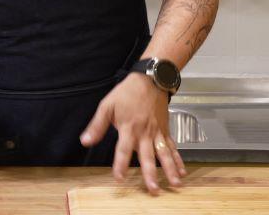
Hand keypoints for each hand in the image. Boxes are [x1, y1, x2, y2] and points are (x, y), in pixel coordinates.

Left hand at [79, 73, 185, 193]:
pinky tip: (182, 171)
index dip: (121, 164)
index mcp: (129, 127)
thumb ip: (97, 126)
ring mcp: (157, 132)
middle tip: (153, 189)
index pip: (123, 149)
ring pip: (164, 154)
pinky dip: (178, 159)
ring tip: (175, 184)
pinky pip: (172, 147)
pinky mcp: (165, 130)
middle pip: (148, 156)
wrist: (150, 80)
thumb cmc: (127, 93)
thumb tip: (86, 141)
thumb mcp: (107, 106)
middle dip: (151, 173)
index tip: (120, 178)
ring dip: (170, 169)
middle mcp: (145, 133)